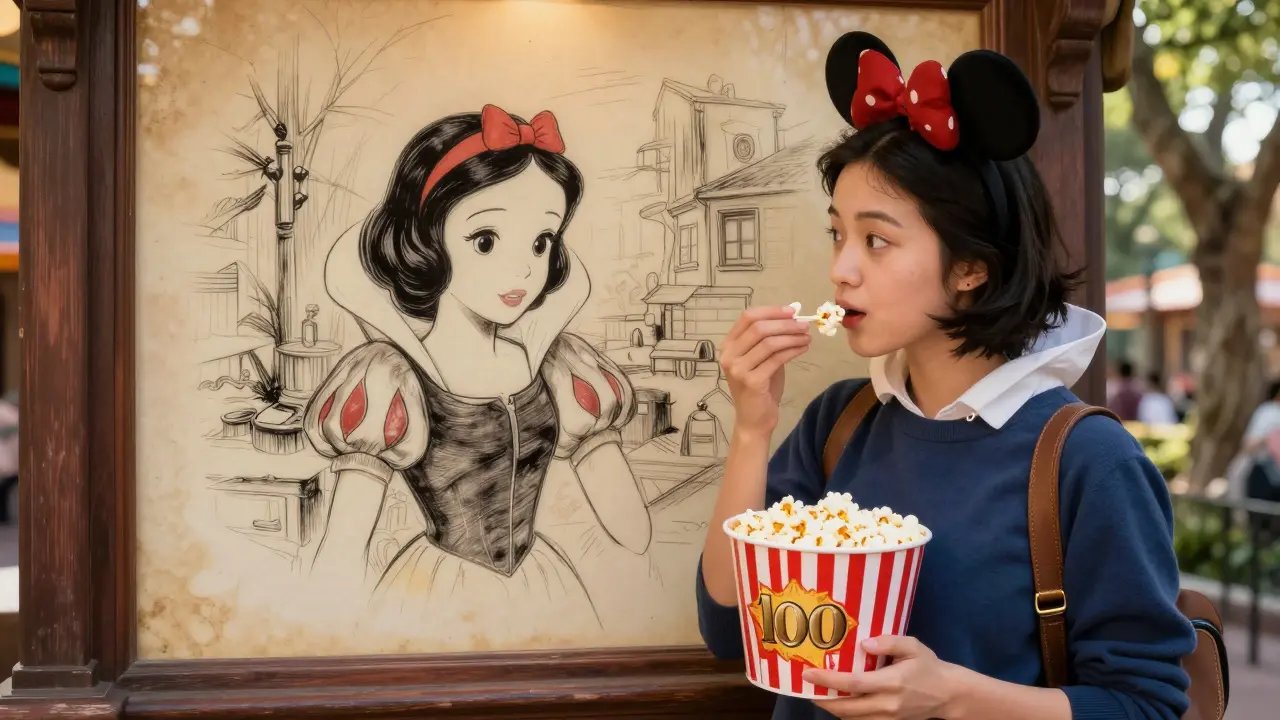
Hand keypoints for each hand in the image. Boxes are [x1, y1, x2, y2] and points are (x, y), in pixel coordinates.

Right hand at [719, 305, 811, 436]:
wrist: (753, 420)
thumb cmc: (759, 388)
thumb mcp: (761, 359)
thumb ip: (770, 339)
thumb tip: (792, 316)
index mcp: (728, 345)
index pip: (747, 317)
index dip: (771, 311)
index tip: (792, 311)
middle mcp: (729, 355)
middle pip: (759, 328)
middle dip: (785, 324)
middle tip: (804, 325)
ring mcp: (738, 369)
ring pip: (769, 342)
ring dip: (792, 337)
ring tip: (807, 336)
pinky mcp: (752, 381)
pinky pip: (777, 359)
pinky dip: (793, 350)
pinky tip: (803, 348)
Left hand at [803, 636, 958, 719]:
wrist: (948, 694)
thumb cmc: (928, 666)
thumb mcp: (913, 646)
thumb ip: (889, 642)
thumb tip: (864, 644)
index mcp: (892, 682)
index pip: (854, 683)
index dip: (828, 679)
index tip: (808, 673)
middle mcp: (887, 704)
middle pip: (846, 708)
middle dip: (822, 699)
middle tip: (807, 685)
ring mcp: (888, 718)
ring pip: (851, 719)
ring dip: (832, 708)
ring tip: (818, 693)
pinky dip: (846, 715)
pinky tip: (839, 702)